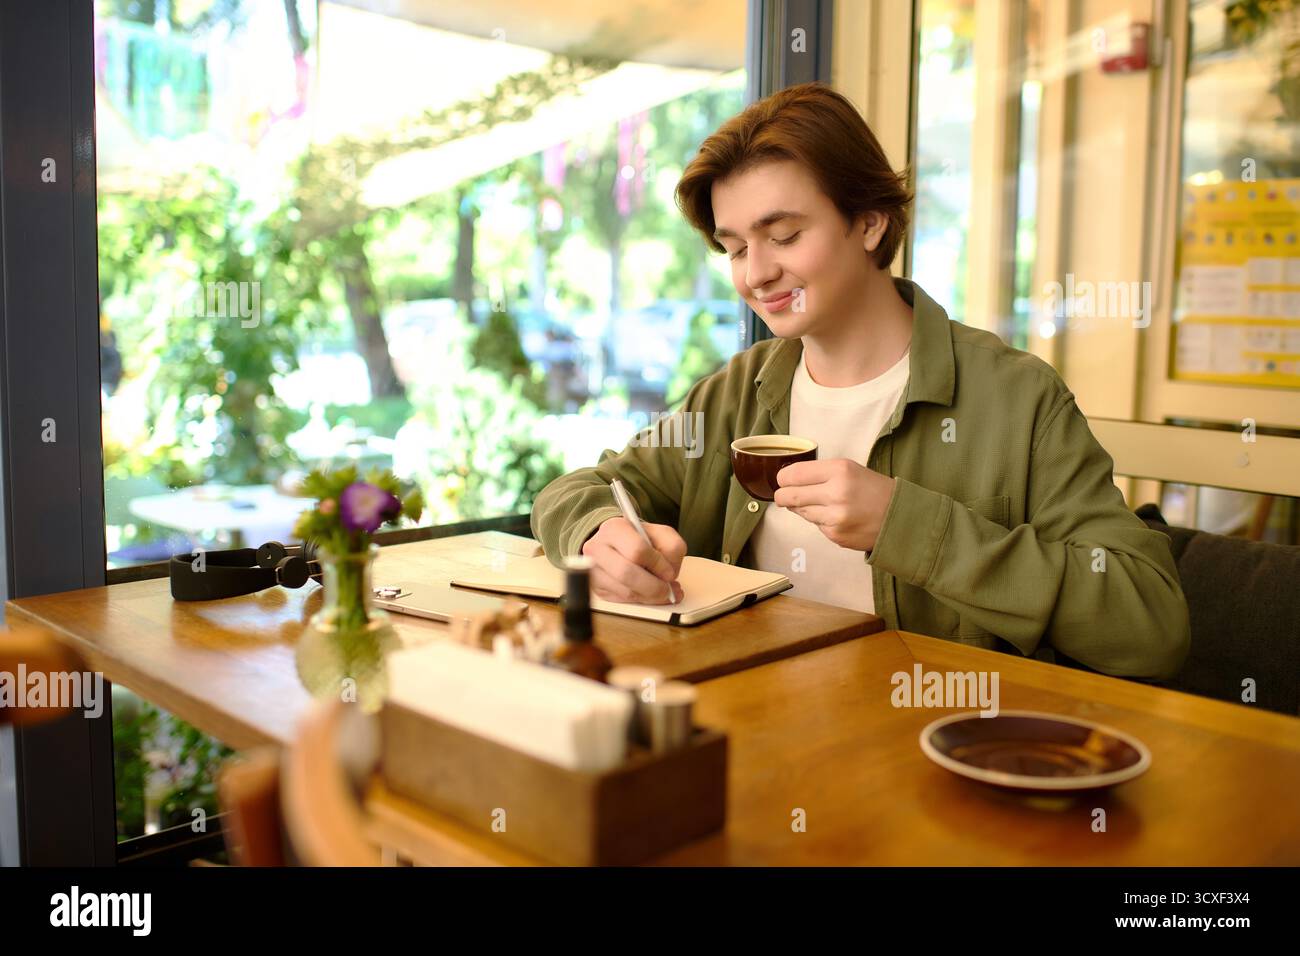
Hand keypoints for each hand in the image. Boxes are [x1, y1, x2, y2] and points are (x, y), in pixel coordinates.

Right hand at [581, 517, 685, 603]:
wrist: (617, 544)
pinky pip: (622, 601)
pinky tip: (648, 594)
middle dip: (654, 586)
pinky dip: (640, 600)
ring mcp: (593, 570)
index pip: (637, 550)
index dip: (658, 565)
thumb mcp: (662, 534)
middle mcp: (597, 548)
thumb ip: (673, 548)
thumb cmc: (640, 539)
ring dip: (649, 596)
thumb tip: (669, 575)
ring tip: (662, 592)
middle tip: (667, 589)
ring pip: (625, 592)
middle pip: (626, 573)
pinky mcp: (596, 588)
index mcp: (614, 528)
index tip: (669, 572)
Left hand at [772, 459, 896, 551]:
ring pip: (799, 511)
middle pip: (788, 495)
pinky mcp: (835, 535)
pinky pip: (815, 525)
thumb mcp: (850, 469)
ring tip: (823, 504)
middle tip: (784, 495)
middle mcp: (835, 493)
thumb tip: (788, 481)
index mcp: (839, 471)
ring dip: (804, 508)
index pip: (793, 474)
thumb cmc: (874, 490)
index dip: (783, 478)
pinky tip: (836, 516)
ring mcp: (835, 517)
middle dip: (782, 496)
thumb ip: (820, 473)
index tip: (783, 480)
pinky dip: (820, 521)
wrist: (900, 517)